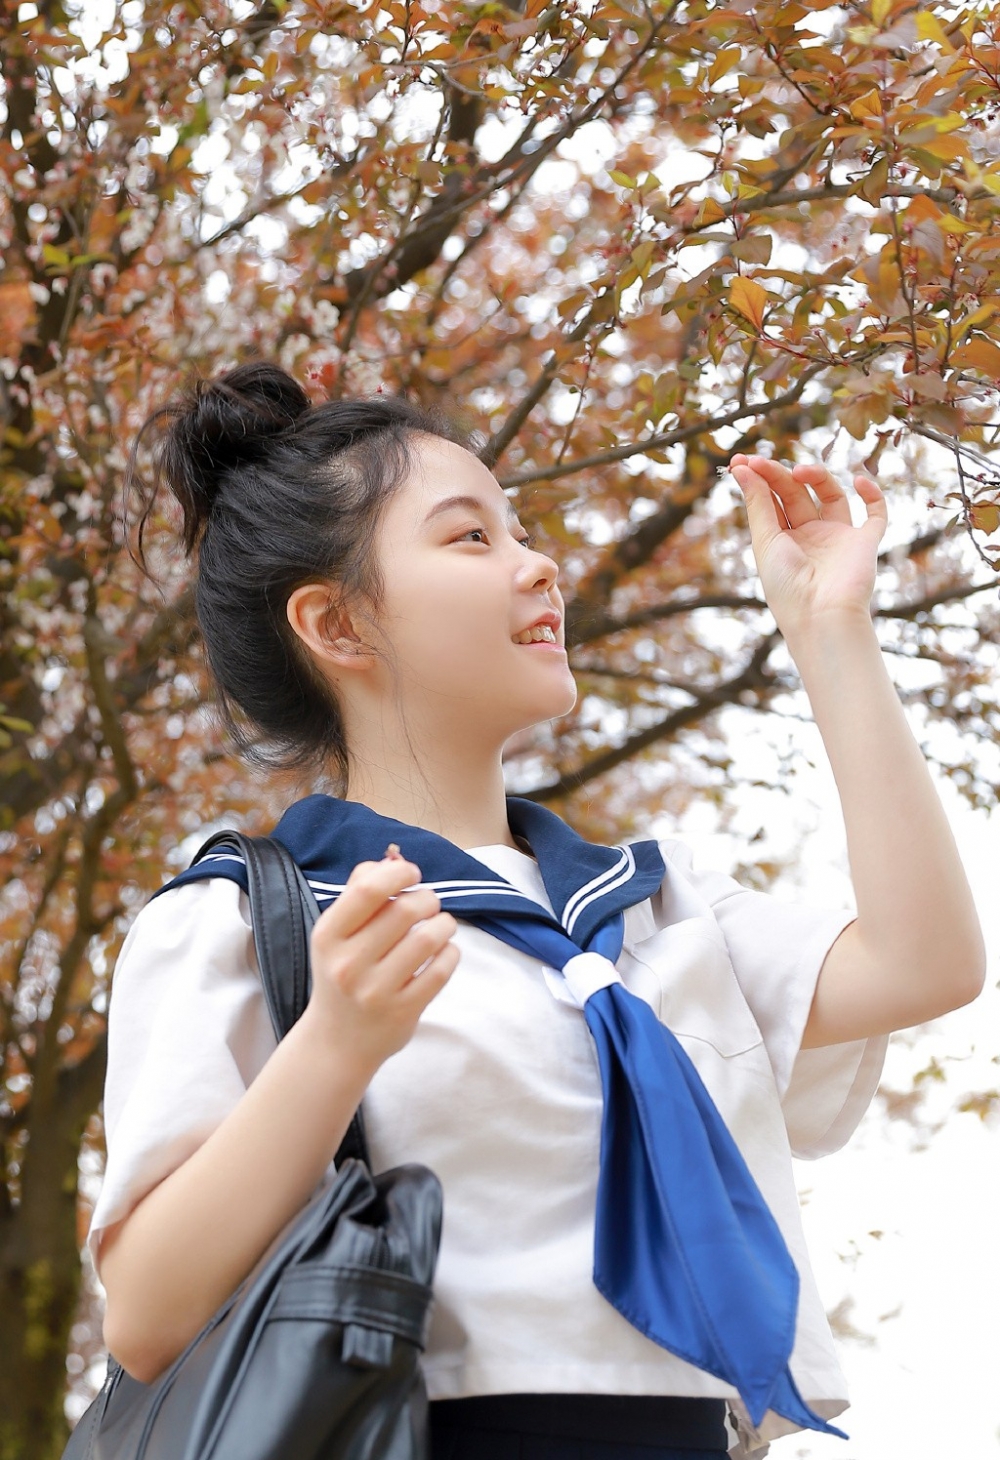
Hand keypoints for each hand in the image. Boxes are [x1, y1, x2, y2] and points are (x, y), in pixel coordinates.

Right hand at [305, 853, 458, 1070]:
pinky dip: (450, 953)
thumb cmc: (341, 974)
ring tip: (440, 925)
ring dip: (443, 923)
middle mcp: (349, 963)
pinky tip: (443, 951)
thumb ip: (358, 892)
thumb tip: (391, 858)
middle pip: (404, 911)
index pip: (368, 890)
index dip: (398, 872)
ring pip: (428, 939)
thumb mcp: (336, 934)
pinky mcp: (403, 1011)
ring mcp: (376, 991)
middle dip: (427, 899)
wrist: (337, 1041)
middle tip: (429, 904)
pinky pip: (441, 970)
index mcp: (328, 936)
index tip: (412, 873)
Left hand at [729, 454, 886, 638]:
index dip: (760, 478)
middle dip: (779, 475)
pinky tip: (857, 479)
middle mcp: (810, 537)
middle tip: (762, 461)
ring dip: (817, 477)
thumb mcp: (765, 541)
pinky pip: (875, 514)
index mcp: (782, 541)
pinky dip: (872, 494)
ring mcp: (838, 538)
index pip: (771, 501)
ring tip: (800, 470)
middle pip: (796, 494)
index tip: (743, 460)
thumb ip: (757, 503)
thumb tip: (742, 467)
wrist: (821, 615)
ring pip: (831, 495)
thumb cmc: (786, 585)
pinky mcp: (865, 542)